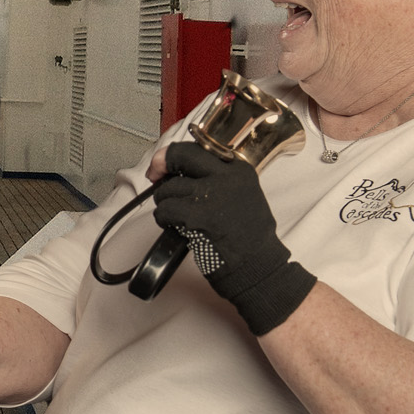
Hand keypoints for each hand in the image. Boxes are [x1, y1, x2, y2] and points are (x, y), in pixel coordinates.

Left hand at [150, 141, 315, 334]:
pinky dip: (163, 220)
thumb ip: (213, 179)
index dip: (173, 155)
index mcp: (238, 169)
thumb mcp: (240, 194)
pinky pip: (164, 210)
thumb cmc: (247, 236)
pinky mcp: (198, 216)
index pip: (197, 148)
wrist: (258, 266)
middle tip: (155, 178)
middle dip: (160, 165)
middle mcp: (226, 177)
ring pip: (167, 189)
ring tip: (179, 217)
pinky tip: (177, 228)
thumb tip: (174, 169)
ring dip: (165, 204)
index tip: (163, 165)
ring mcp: (211, 195)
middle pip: (179, 155)